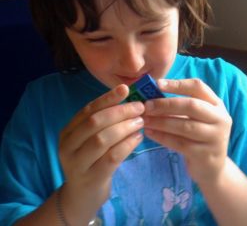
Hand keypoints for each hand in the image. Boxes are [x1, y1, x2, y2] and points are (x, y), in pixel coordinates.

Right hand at [58, 84, 144, 220]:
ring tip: (141, 122)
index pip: (88, 110)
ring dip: (125, 127)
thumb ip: (103, 123)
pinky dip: (127, 144)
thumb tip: (128, 100)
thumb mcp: (91, 141)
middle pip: (95, 122)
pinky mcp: (91, 178)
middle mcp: (68, 146)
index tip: (126, 89)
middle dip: (120, 112)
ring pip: (102, 139)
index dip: (107, 98)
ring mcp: (77, 164)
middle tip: (139, 107)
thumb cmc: (91, 162)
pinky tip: (138, 138)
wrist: (81, 196)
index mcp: (67, 132)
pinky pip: (112, 157)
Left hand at [143, 79, 231, 184]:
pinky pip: (180, 143)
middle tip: (146, 106)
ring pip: (184, 126)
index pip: (198, 87)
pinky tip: (149, 133)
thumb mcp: (196, 118)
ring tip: (144, 120)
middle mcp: (220, 119)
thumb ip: (180, 106)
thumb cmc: (198, 137)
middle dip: (166, 104)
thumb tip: (151, 94)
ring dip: (161, 121)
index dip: (178, 84)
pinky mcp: (205, 154)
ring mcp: (215, 137)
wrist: (212, 168)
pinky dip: (162, 137)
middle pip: (191, 105)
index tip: (157, 84)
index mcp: (216, 104)